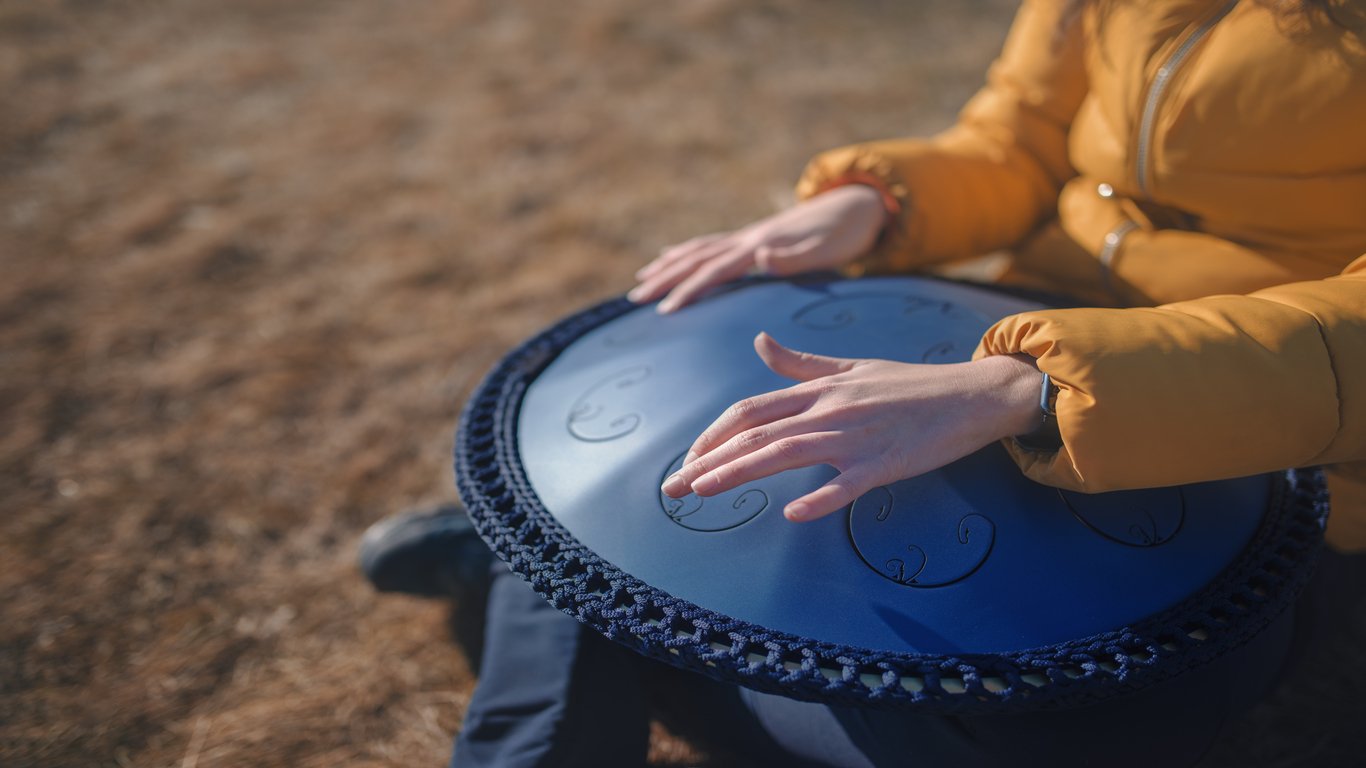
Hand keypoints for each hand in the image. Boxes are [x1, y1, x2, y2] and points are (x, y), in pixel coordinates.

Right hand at [629, 185, 886, 313]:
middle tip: (635, 298)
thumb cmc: (846, 231)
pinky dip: (687, 251)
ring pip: (699, 250)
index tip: (664, 310)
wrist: (860, 202)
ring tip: (642, 279)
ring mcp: (750, 235)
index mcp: (760, 244)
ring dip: (669, 265)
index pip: (715, 270)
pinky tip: (673, 254)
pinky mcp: (755, 237)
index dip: (688, 290)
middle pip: (697, 258)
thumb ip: (795, 255)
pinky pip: (711, 245)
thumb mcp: (828, 247)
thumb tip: (762, 257)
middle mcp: (749, 238)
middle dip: (665, 278)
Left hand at [660, 333, 1043, 521]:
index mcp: (818, 390)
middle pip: (755, 435)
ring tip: (702, 493)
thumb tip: (758, 342)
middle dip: (707, 461)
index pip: (750, 411)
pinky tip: (794, 515)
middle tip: (672, 490)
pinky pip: (847, 484)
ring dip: (738, 474)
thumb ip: (800, 363)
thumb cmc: (910, 385)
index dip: (712, 435)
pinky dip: (821, 499)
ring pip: (785, 454)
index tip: (689, 460)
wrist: (972, 394)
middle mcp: (828, 409)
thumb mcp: (851, 367)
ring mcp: (856, 436)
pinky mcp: (885, 463)